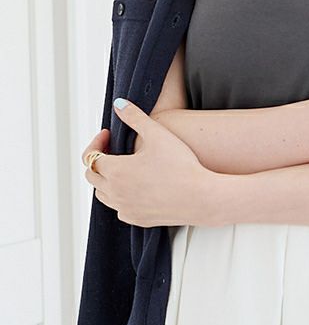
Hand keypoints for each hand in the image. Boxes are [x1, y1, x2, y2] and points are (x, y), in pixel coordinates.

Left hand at [82, 98, 214, 226]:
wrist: (201, 197)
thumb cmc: (182, 166)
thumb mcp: (158, 134)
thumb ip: (135, 117)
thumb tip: (119, 104)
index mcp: (116, 171)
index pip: (91, 156)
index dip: (97, 142)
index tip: (109, 134)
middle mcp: (115, 193)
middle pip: (92, 176)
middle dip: (98, 160)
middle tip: (113, 149)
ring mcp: (125, 208)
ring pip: (102, 194)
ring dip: (106, 179)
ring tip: (123, 167)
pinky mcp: (137, 219)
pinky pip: (119, 209)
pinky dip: (120, 197)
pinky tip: (135, 188)